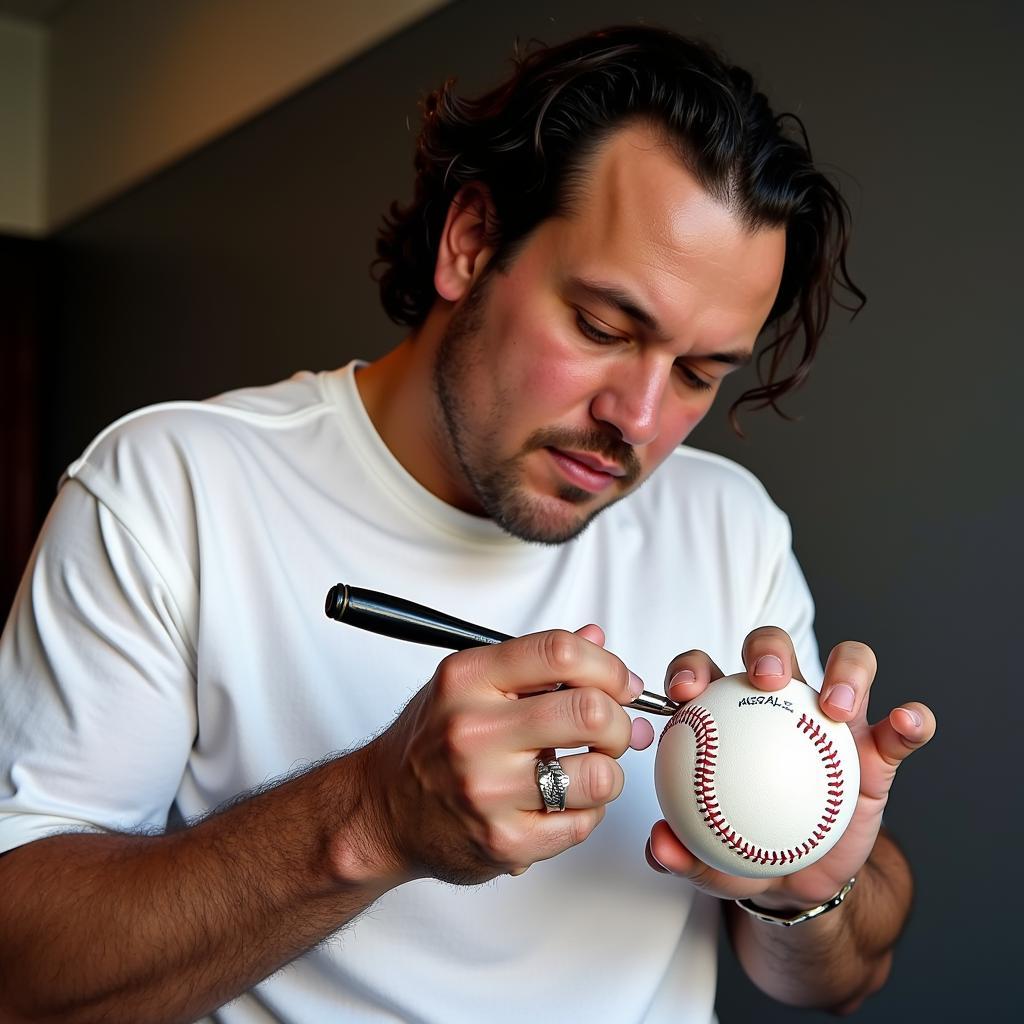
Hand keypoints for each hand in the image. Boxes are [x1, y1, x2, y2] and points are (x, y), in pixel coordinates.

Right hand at [363, 625, 654, 885]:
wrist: (382, 810)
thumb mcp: (469, 683)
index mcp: (468, 679)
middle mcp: (473, 730)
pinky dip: (587, 811)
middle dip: (619, 722)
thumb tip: (596, 638)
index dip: (609, 667)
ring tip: (589, 768)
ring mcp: (488, 790)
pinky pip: (584, 823)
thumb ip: (534, 660)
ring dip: (609, 772)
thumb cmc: (431, 741)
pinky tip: (563, 801)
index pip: (561, 652)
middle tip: (613, 730)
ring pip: (600, 775)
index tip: (621, 684)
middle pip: (590, 711)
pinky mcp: (504, 842)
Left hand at [644, 628, 935, 909]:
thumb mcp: (712, 860)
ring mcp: (834, 719)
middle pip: (774, 648)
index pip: (705, 672)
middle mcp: (781, 702)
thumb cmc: (747, 853)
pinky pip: (899, 728)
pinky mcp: (878, 749)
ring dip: (846, 672)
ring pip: (847, 665)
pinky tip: (906, 726)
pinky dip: (910, 721)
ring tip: (836, 706)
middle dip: (768, 648)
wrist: (803, 880)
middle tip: (765, 678)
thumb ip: (684, 854)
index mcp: (728, 714)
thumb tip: (661, 846)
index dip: (692, 668)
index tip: (686, 692)